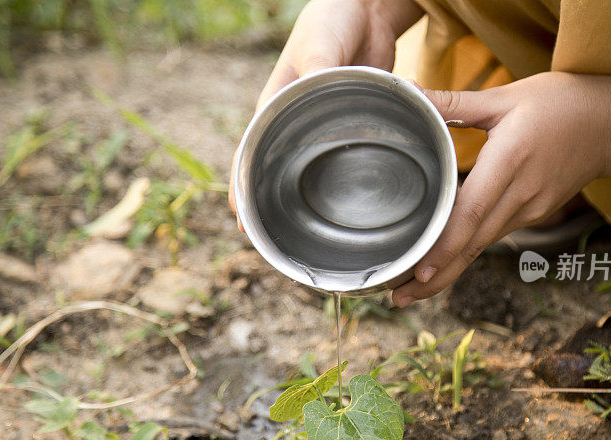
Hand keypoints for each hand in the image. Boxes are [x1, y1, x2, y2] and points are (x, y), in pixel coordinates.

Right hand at [229, 0, 422, 230]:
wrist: (367, 6)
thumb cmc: (332, 19)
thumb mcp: (319, 44)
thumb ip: (318, 71)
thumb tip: (318, 98)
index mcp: (277, 105)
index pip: (252, 153)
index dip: (244, 190)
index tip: (243, 223)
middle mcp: (297, 122)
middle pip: (279, 171)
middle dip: (275, 206)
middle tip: (280, 244)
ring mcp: (324, 126)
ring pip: (312, 170)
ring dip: (310, 198)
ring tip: (314, 236)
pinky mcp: (351, 124)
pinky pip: (344, 157)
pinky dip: (344, 178)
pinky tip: (351, 204)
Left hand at [391, 72, 610, 306]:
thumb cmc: (559, 104)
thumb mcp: (506, 97)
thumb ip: (454, 102)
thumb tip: (410, 92)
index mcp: (510, 161)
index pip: (471, 212)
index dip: (445, 246)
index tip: (418, 271)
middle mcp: (520, 194)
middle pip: (473, 243)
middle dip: (435, 276)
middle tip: (398, 299)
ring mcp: (530, 209)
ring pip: (482, 246)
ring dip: (447, 271)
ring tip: (410, 292)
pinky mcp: (534, 214)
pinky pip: (493, 236)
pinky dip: (466, 254)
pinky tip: (442, 267)